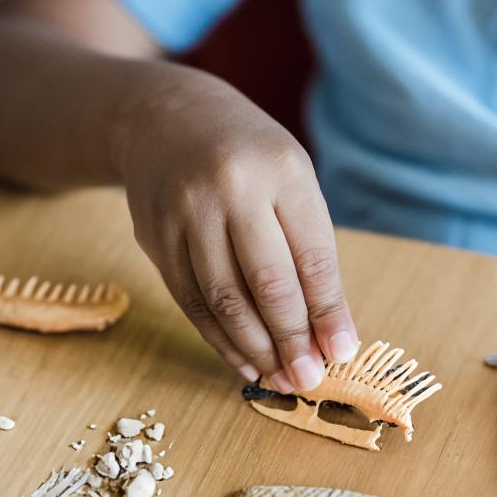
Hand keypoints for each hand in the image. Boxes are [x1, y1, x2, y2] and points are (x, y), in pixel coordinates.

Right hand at [116, 65, 357, 392]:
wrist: (164, 115)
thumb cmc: (247, 154)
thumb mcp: (290, 177)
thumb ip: (309, 248)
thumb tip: (329, 332)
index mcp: (281, 169)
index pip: (311, 256)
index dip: (328, 312)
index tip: (342, 353)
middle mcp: (231, 187)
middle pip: (266, 283)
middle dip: (292, 341)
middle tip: (309, 380)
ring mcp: (186, 212)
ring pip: (223, 299)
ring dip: (255, 348)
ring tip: (279, 379)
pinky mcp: (155, 236)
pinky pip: (190, 300)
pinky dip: (217, 338)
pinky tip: (242, 360)